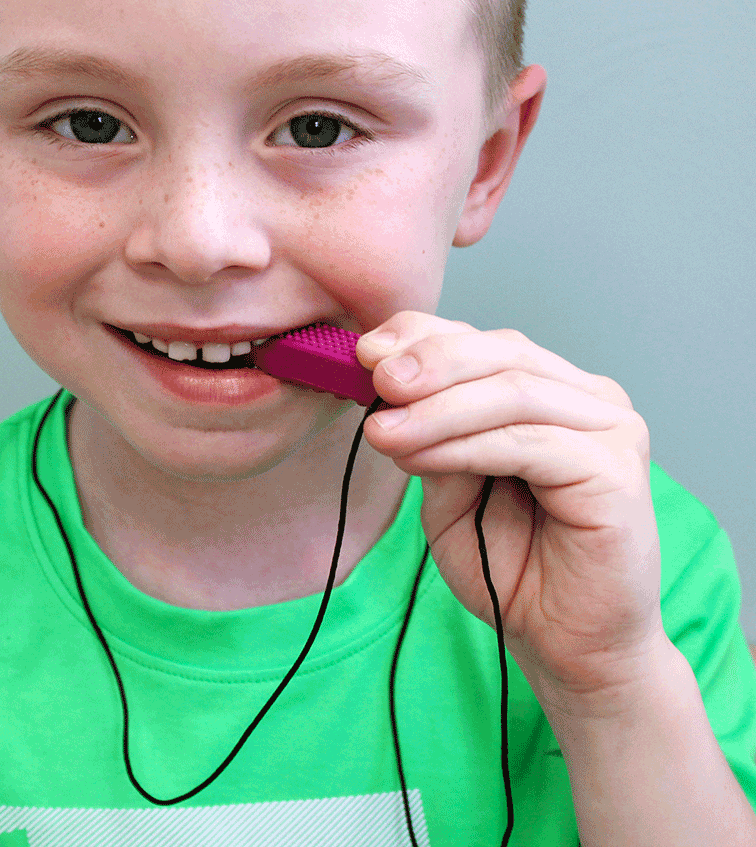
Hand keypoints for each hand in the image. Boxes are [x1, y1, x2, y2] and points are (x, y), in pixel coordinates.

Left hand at [356, 311, 666, 715]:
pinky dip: (465, 445)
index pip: (483, 342)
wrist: (565, 644)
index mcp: (550, 390)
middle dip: (429, 362)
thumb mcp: (449, 488)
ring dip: (436, 410)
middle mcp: (588, 398)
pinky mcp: (616, 471)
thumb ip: (431, 436)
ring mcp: (611, 430)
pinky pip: (528, 443)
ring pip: (511, 393)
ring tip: (383, 431)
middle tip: (376, 379)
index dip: (422, 336)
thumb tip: (388, 388)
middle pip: (501, 354)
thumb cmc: (512, 563)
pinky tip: (421, 457)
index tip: (363, 353)